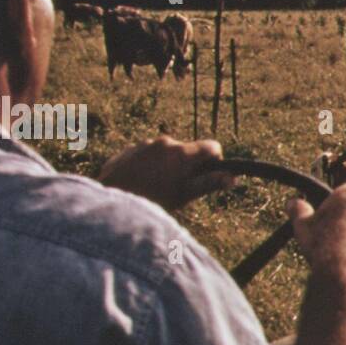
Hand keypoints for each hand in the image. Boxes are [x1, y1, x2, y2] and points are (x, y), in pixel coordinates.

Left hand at [98, 136, 234, 210]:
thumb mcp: (185, 195)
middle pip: (187, 150)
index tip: (206, 176)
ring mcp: (144, 144)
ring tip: (154, 189)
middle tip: (176, 188)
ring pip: (165, 153)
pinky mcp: (128, 151)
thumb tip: (233, 178)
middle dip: (187, 166)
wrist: (112, 202)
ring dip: (166, 166)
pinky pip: (145, 156)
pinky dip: (147, 167)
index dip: (214, 162)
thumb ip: (210, 183)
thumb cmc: (153, 201)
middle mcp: (164, 142)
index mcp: (182, 153)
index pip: (212, 147)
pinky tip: (139, 185)